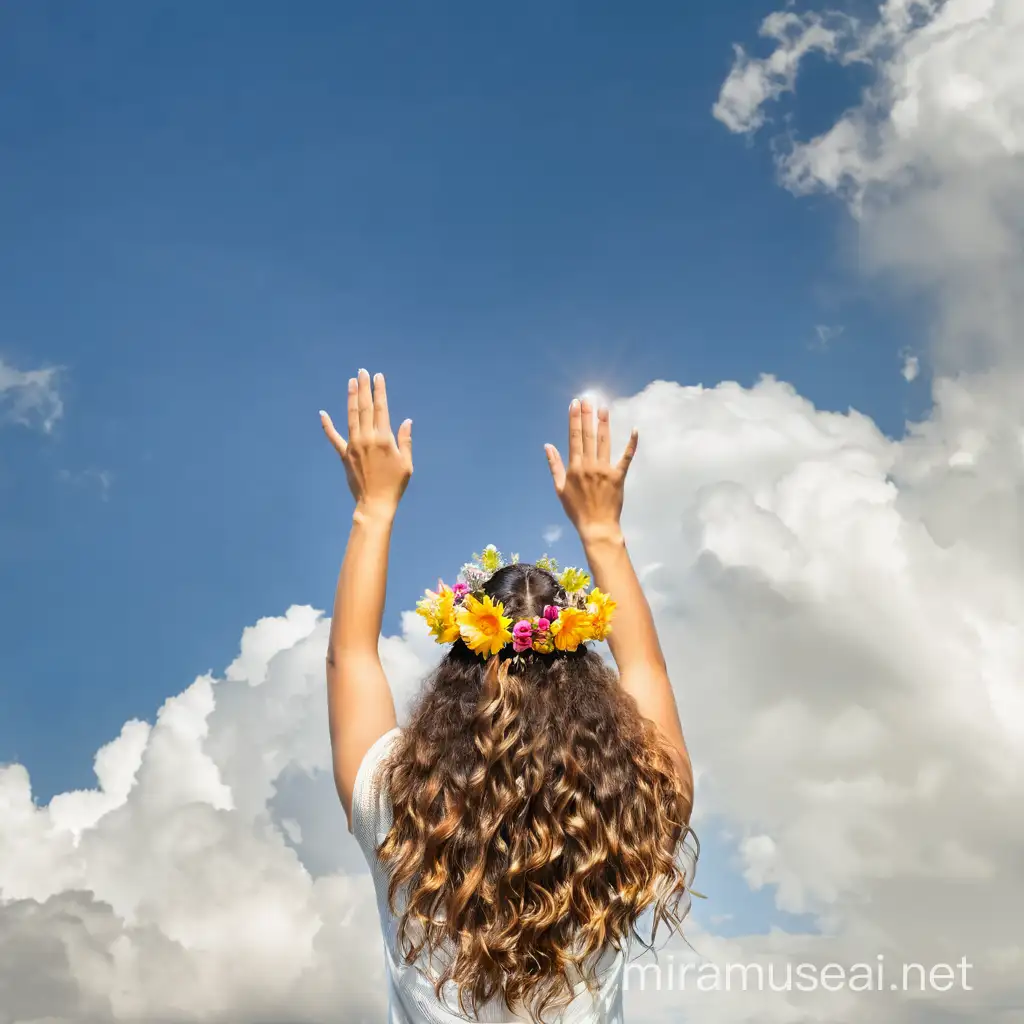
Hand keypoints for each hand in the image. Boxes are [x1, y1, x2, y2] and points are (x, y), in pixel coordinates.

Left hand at [320, 369, 412, 518]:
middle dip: (363, 388)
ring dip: (350, 397)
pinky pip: (333, 437)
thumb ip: (405, 440)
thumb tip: (407, 421)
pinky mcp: (344, 455)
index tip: (378, 377)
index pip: (381, 408)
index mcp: (383, 439)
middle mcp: (367, 438)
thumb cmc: (395, 484)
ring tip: (350, 382)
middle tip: (362, 372)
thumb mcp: (406, 463)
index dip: (379, 391)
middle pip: (364, 407)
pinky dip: (327, 425)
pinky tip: (322, 413)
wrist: (375, 503)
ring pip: (351, 416)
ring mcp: (353, 445)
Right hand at [544, 398, 637, 539]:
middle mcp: (589, 465)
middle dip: (588, 415)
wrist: (596, 526)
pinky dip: (631, 444)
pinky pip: (626, 457)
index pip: (574, 437)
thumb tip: (548, 446)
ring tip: (604, 408)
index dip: (574, 419)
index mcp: (574, 467)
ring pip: (604, 442)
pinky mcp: (619, 477)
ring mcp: (605, 470)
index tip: (575, 404)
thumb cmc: (576, 510)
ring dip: (604, 424)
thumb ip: (554, 465)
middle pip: (588, 435)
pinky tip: (634, 430)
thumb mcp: (560, 488)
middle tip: (589, 399)